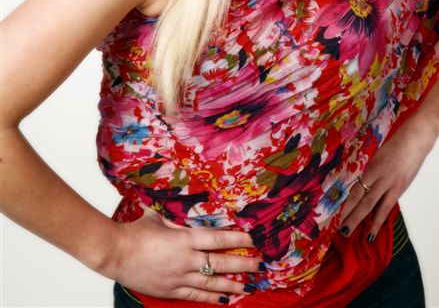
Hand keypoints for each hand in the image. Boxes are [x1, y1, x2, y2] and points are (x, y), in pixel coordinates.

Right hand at [103, 207, 261, 302]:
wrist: (115, 252)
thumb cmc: (137, 231)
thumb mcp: (161, 217)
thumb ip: (178, 218)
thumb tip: (188, 205)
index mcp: (185, 238)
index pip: (218, 239)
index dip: (238, 240)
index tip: (253, 240)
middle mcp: (185, 259)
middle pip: (219, 263)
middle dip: (242, 264)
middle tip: (259, 265)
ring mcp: (178, 277)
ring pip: (211, 283)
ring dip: (231, 284)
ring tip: (248, 286)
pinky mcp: (170, 290)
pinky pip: (195, 295)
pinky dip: (211, 298)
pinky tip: (224, 299)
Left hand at [339, 113, 438, 241]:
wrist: (415, 141)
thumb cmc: (394, 145)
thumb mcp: (377, 156)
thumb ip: (370, 172)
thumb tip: (361, 186)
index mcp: (372, 168)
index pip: (357, 190)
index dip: (348, 204)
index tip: (338, 215)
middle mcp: (382, 179)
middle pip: (365, 202)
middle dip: (353, 217)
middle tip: (343, 231)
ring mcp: (393, 185)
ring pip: (378, 207)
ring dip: (369, 223)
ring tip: (362, 236)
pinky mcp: (402, 189)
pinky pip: (389, 206)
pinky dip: (382, 218)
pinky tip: (377, 227)